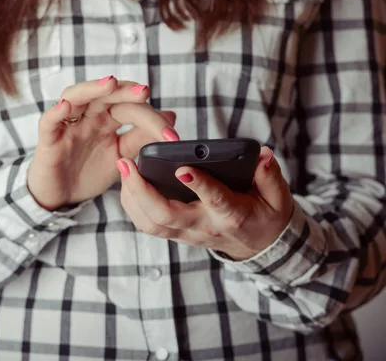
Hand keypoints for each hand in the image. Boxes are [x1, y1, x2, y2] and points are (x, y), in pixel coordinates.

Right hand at [28, 76, 179, 210]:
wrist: (60, 196)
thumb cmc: (87, 172)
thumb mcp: (120, 157)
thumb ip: (141, 138)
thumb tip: (171, 117)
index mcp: (107, 120)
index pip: (131, 109)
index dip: (152, 119)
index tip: (172, 136)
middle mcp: (88, 116)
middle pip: (106, 95)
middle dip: (125, 91)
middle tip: (145, 91)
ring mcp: (67, 125)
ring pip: (77, 97)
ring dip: (92, 89)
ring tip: (110, 84)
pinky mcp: (48, 139)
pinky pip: (49, 121)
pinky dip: (56, 112)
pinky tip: (66, 106)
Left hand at [116, 146, 294, 259]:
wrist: (257, 246)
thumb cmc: (266, 215)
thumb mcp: (278, 198)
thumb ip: (270, 176)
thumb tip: (263, 155)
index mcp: (231, 214)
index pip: (214, 200)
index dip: (198, 185)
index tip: (181, 168)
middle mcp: (203, 226)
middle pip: (166, 215)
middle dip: (142, 190)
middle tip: (127, 163)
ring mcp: (186, 233)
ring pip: (151, 223)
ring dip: (131, 197)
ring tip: (123, 168)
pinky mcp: (175, 233)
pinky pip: (147, 224)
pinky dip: (132, 206)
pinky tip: (126, 184)